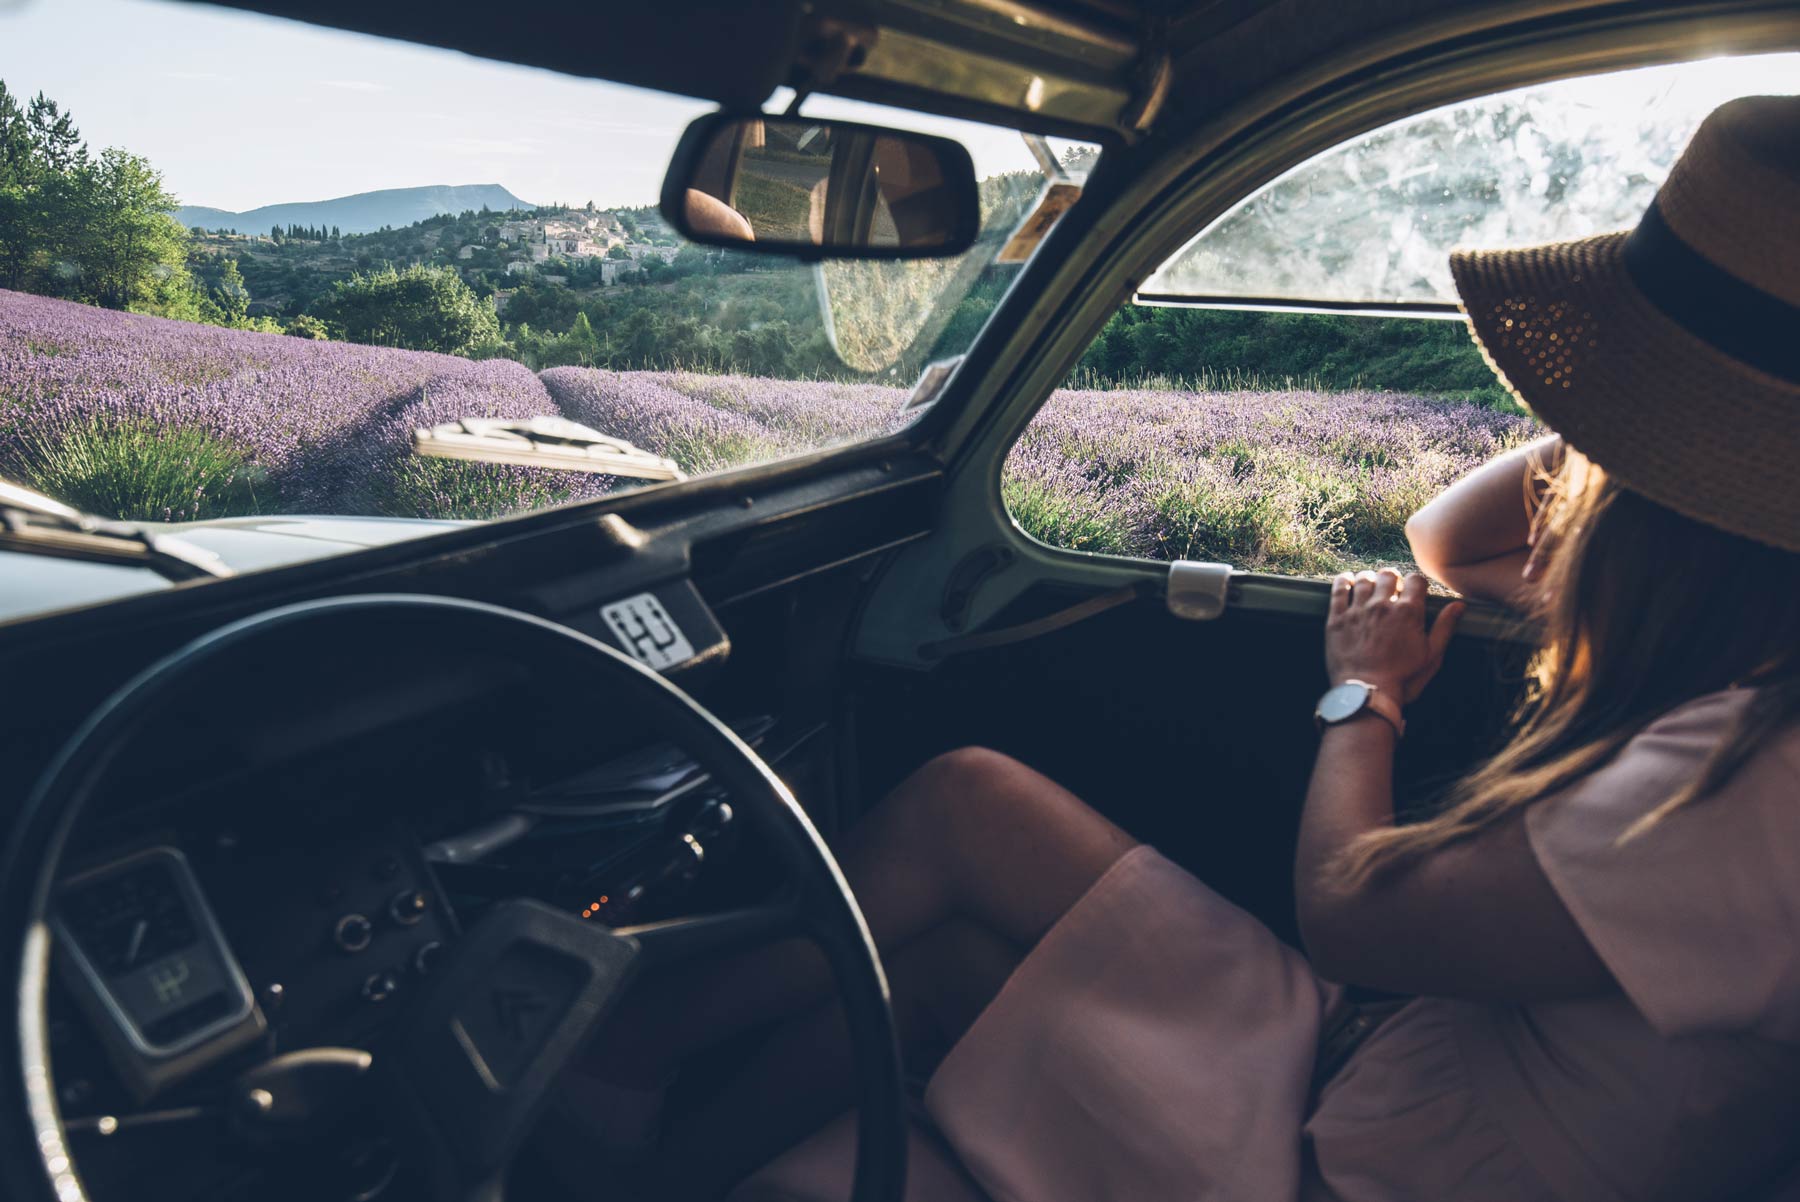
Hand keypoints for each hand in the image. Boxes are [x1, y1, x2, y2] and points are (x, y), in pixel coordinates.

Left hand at [1326, 570, 1464, 703]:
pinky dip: (1344, 581)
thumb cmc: (1403, 679)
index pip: (1416, 580)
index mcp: (1408, 612)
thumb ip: (1445, 627)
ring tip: (1370, 586)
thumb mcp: (1431, 655)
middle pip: (1388, 575)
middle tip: (1391, 589)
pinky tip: (1347, 581)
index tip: (1413, 591)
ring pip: (1364, 579)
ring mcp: (1357, 611)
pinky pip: (1338, 590)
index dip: (1416, 583)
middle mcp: (1382, 605)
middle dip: (1392, 579)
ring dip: (1369, 579)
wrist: (1367, 693)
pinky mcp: (1336, 619)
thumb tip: (1459, 604)